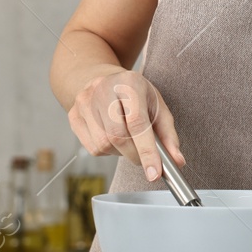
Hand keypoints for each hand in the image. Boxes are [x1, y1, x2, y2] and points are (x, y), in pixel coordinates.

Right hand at [68, 69, 183, 181]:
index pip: (137, 122)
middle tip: (145, 159)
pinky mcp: (73, 117)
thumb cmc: (133, 94)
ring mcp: (84, 103)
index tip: (154, 173)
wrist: (101, 79)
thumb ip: (168, 134)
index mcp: (129, 83)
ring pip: (104, 145)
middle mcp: (103, 90)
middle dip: (135, 155)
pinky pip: (92, 148)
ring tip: (128, 139)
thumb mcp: (156, 105)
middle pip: (118, 136)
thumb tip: (177, 161)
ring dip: (121, 152)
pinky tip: (112, 137)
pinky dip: (108, 151)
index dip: (147, 151)